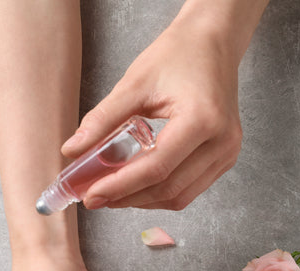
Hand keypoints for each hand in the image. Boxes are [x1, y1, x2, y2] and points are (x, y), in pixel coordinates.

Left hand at [62, 5, 256, 210]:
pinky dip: (160, 192)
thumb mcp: (134, 84)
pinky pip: (190, 189)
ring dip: (143, 200)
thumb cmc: (179, 55)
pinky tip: (136, 186)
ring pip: (180, 196)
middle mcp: (221, 141)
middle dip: (127, 197)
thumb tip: (72, 150)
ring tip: (111, 193)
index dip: (120, 186)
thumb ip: (102, 120)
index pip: (155, 167)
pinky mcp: (225, 157)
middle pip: (168, 188)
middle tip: (95, 197)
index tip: (92, 194)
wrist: (212, 41)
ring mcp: (227, 152)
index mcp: (201, 119)